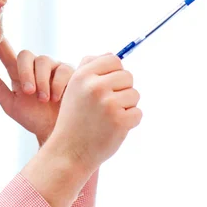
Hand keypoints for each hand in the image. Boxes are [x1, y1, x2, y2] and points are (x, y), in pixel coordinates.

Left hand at [0, 39, 72, 143]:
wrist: (55, 130)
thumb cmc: (33, 119)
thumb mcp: (11, 106)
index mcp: (18, 73)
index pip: (7, 53)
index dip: (0, 43)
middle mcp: (35, 66)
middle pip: (26, 55)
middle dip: (26, 73)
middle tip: (29, 93)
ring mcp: (53, 67)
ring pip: (44, 61)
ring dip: (42, 81)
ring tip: (44, 99)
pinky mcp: (70, 72)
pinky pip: (63, 69)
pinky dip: (58, 84)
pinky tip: (56, 98)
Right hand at [48, 53, 141, 173]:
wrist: (69, 152)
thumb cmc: (74, 120)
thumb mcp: (74, 90)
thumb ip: (89, 69)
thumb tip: (110, 54)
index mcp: (83, 75)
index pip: (114, 60)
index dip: (115, 73)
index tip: (106, 88)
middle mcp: (95, 86)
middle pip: (127, 76)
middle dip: (122, 91)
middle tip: (106, 108)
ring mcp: (108, 103)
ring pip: (134, 95)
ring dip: (126, 107)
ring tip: (107, 119)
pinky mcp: (120, 120)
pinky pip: (138, 113)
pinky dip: (129, 122)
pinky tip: (112, 129)